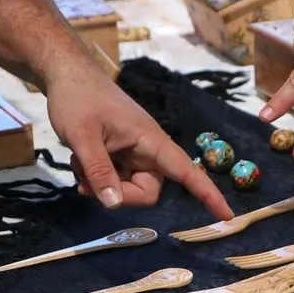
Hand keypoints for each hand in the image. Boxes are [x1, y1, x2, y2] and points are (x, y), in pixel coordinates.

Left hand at [44, 61, 233, 219]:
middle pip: (147, 192)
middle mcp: (148, 151)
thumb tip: (114, 205)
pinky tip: (80, 161)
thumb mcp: (83, 137)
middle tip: (86, 184)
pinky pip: (116, 181)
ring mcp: (134, 155)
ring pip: (128, 189)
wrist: (67, 75)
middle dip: (119, 195)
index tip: (227, 217)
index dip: (208, 195)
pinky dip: (96, 178)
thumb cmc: (79, 99)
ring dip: (102, 185)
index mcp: (151, 141)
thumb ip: (99, 172)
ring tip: (79, 163)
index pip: (187, 172)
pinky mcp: (120, 156)